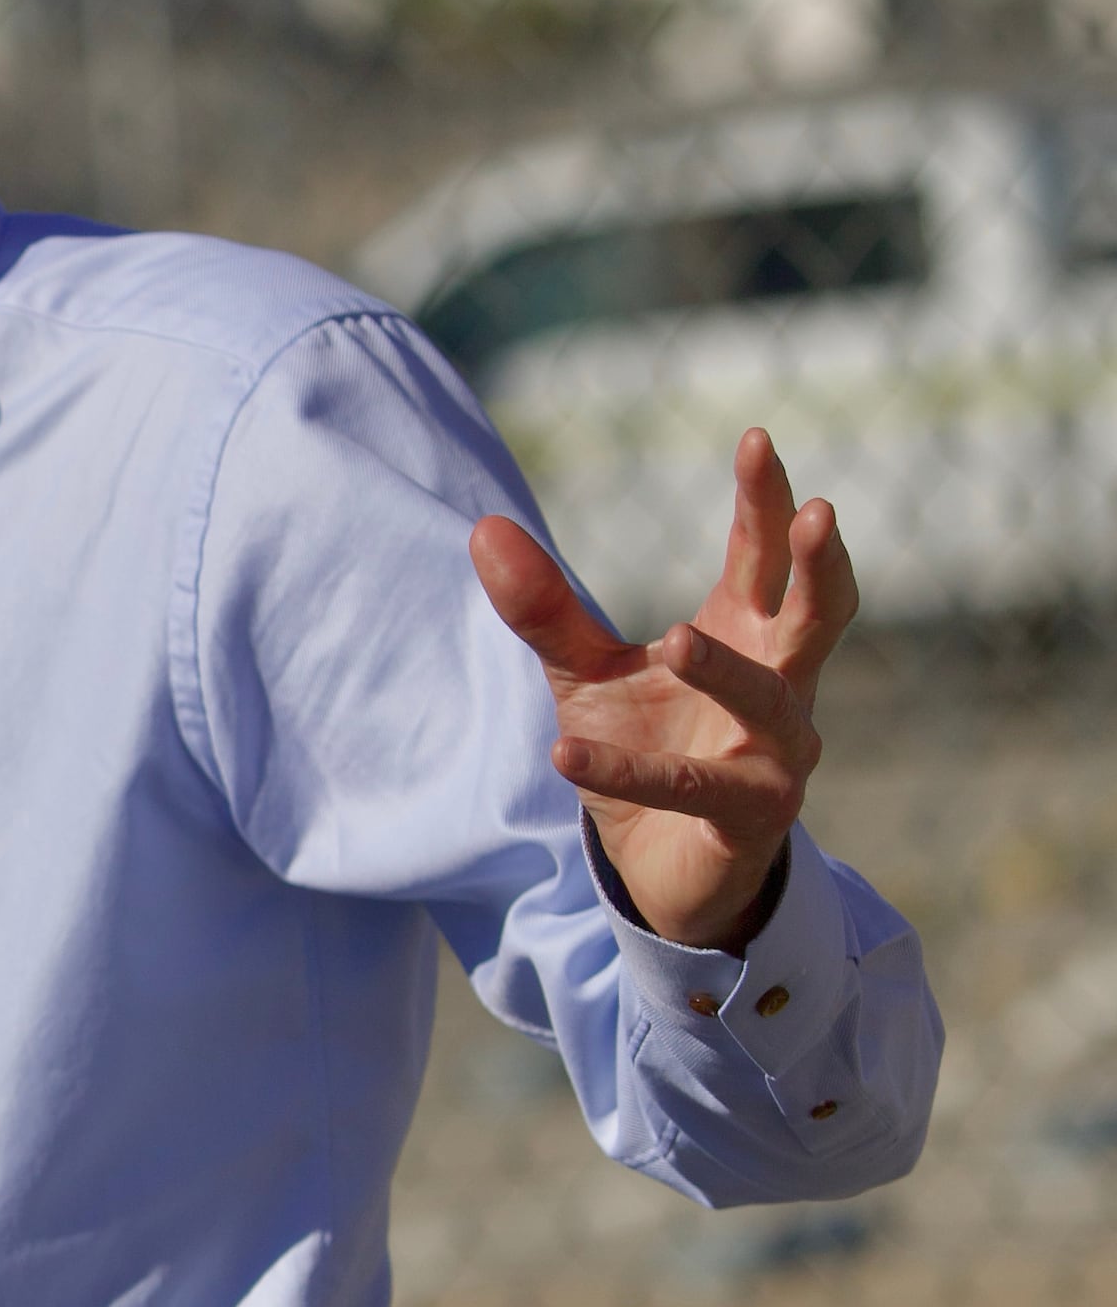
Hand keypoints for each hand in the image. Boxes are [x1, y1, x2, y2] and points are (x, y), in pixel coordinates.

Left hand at [468, 429, 857, 949]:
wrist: (663, 869)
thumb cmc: (646, 747)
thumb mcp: (586, 673)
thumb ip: (544, 608)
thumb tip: (484, 526)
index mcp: (748, 634)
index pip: (764, 555)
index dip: (766, 500)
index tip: (757, 437)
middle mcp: (781, 687)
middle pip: (814, 612)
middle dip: (816, 563)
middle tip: (821, 511)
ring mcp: (776, 756)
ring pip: (770, 702)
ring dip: (724, 669)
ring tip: (673, 638)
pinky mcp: (749, 818)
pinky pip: (689, 788)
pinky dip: (627, 771)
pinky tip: (564, 750)